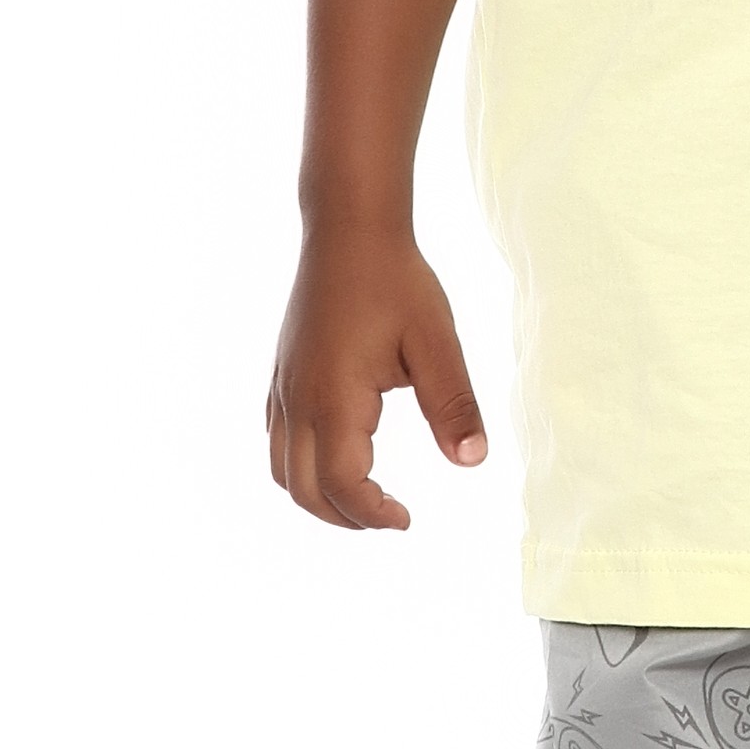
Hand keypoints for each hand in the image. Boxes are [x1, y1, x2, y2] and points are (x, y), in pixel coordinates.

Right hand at [268, 220, 488, 529]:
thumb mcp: (437, 342)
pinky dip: (301, 467)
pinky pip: (277, 440)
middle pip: (304, 490)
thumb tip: (472, 461)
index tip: (407, 519)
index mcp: (335, 398)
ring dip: (319, 496)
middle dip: (346, 517)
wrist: (349, 230)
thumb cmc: (396, 281)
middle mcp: (297, 400)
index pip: (343, 485)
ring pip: (282, 470)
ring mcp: (283, 388)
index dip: (374, 513)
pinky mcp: (281, 375)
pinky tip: (339, 456)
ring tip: (366, 498)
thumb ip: (453, 405)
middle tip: (391, 517)